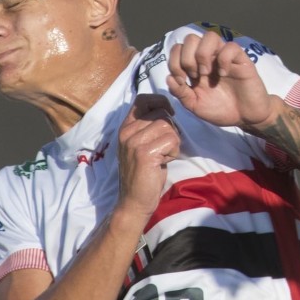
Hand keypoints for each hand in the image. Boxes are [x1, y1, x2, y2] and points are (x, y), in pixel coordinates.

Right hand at [116, 94, 179, 220]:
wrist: (134, 200)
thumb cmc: (144, 173)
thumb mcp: (141, 145)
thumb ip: (148, 127)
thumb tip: (167, 110)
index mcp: (125, 127)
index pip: (143, 99)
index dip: (160, 102)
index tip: (169, 113)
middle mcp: (127, 132)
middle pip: (162, 114)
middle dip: (172, 129)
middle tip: (165, 147)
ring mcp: (134, 142)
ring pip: (168, 126)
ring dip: (174, 142)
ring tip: (164, 155)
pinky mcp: (144, 153)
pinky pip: (171, 140)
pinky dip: (174, 151)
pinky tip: (164, 162)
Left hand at [165, 31, 274, 128]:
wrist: (246, 118)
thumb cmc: (221, 110)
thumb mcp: (195, 106)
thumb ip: (181, 93)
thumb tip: (168, 78)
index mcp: (195, 66)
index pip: (179, 49)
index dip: (174, 63)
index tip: (182, 81)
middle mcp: (209, 58)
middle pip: (191, 38)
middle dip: (187, 58)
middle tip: (195, 76)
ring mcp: (225, 57)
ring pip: (210, 36)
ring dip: (202, 54)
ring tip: (206, 73)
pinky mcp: (241, 60)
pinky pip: (231, 47)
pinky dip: (223, 59)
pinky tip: (224, 74)